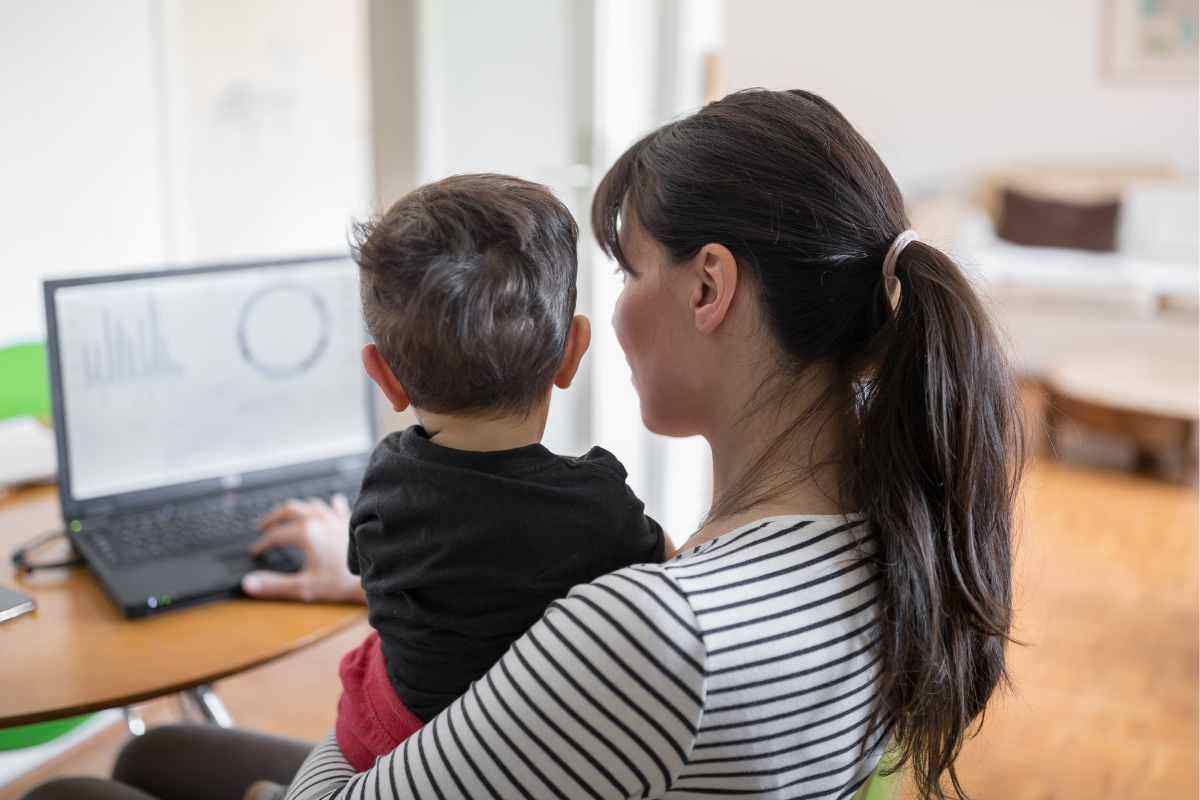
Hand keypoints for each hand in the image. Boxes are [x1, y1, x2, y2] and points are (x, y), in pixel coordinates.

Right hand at [241, 494, 365, 604]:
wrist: (375, 575)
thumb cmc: (342, 582)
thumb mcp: (304, 586)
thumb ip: (275, 586)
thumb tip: (249, 584)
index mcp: (306, 533)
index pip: (275, 535)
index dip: (262, 544)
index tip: (256, 552)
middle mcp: (319, 520)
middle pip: (289, 510)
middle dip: (273, 517)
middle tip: (263, 526)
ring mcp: (335, 518)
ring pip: (310, 504)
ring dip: (297, 509)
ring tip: (289, 515)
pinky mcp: (349, 520)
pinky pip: (336, 505)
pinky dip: (328, 505)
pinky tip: (331, 503)